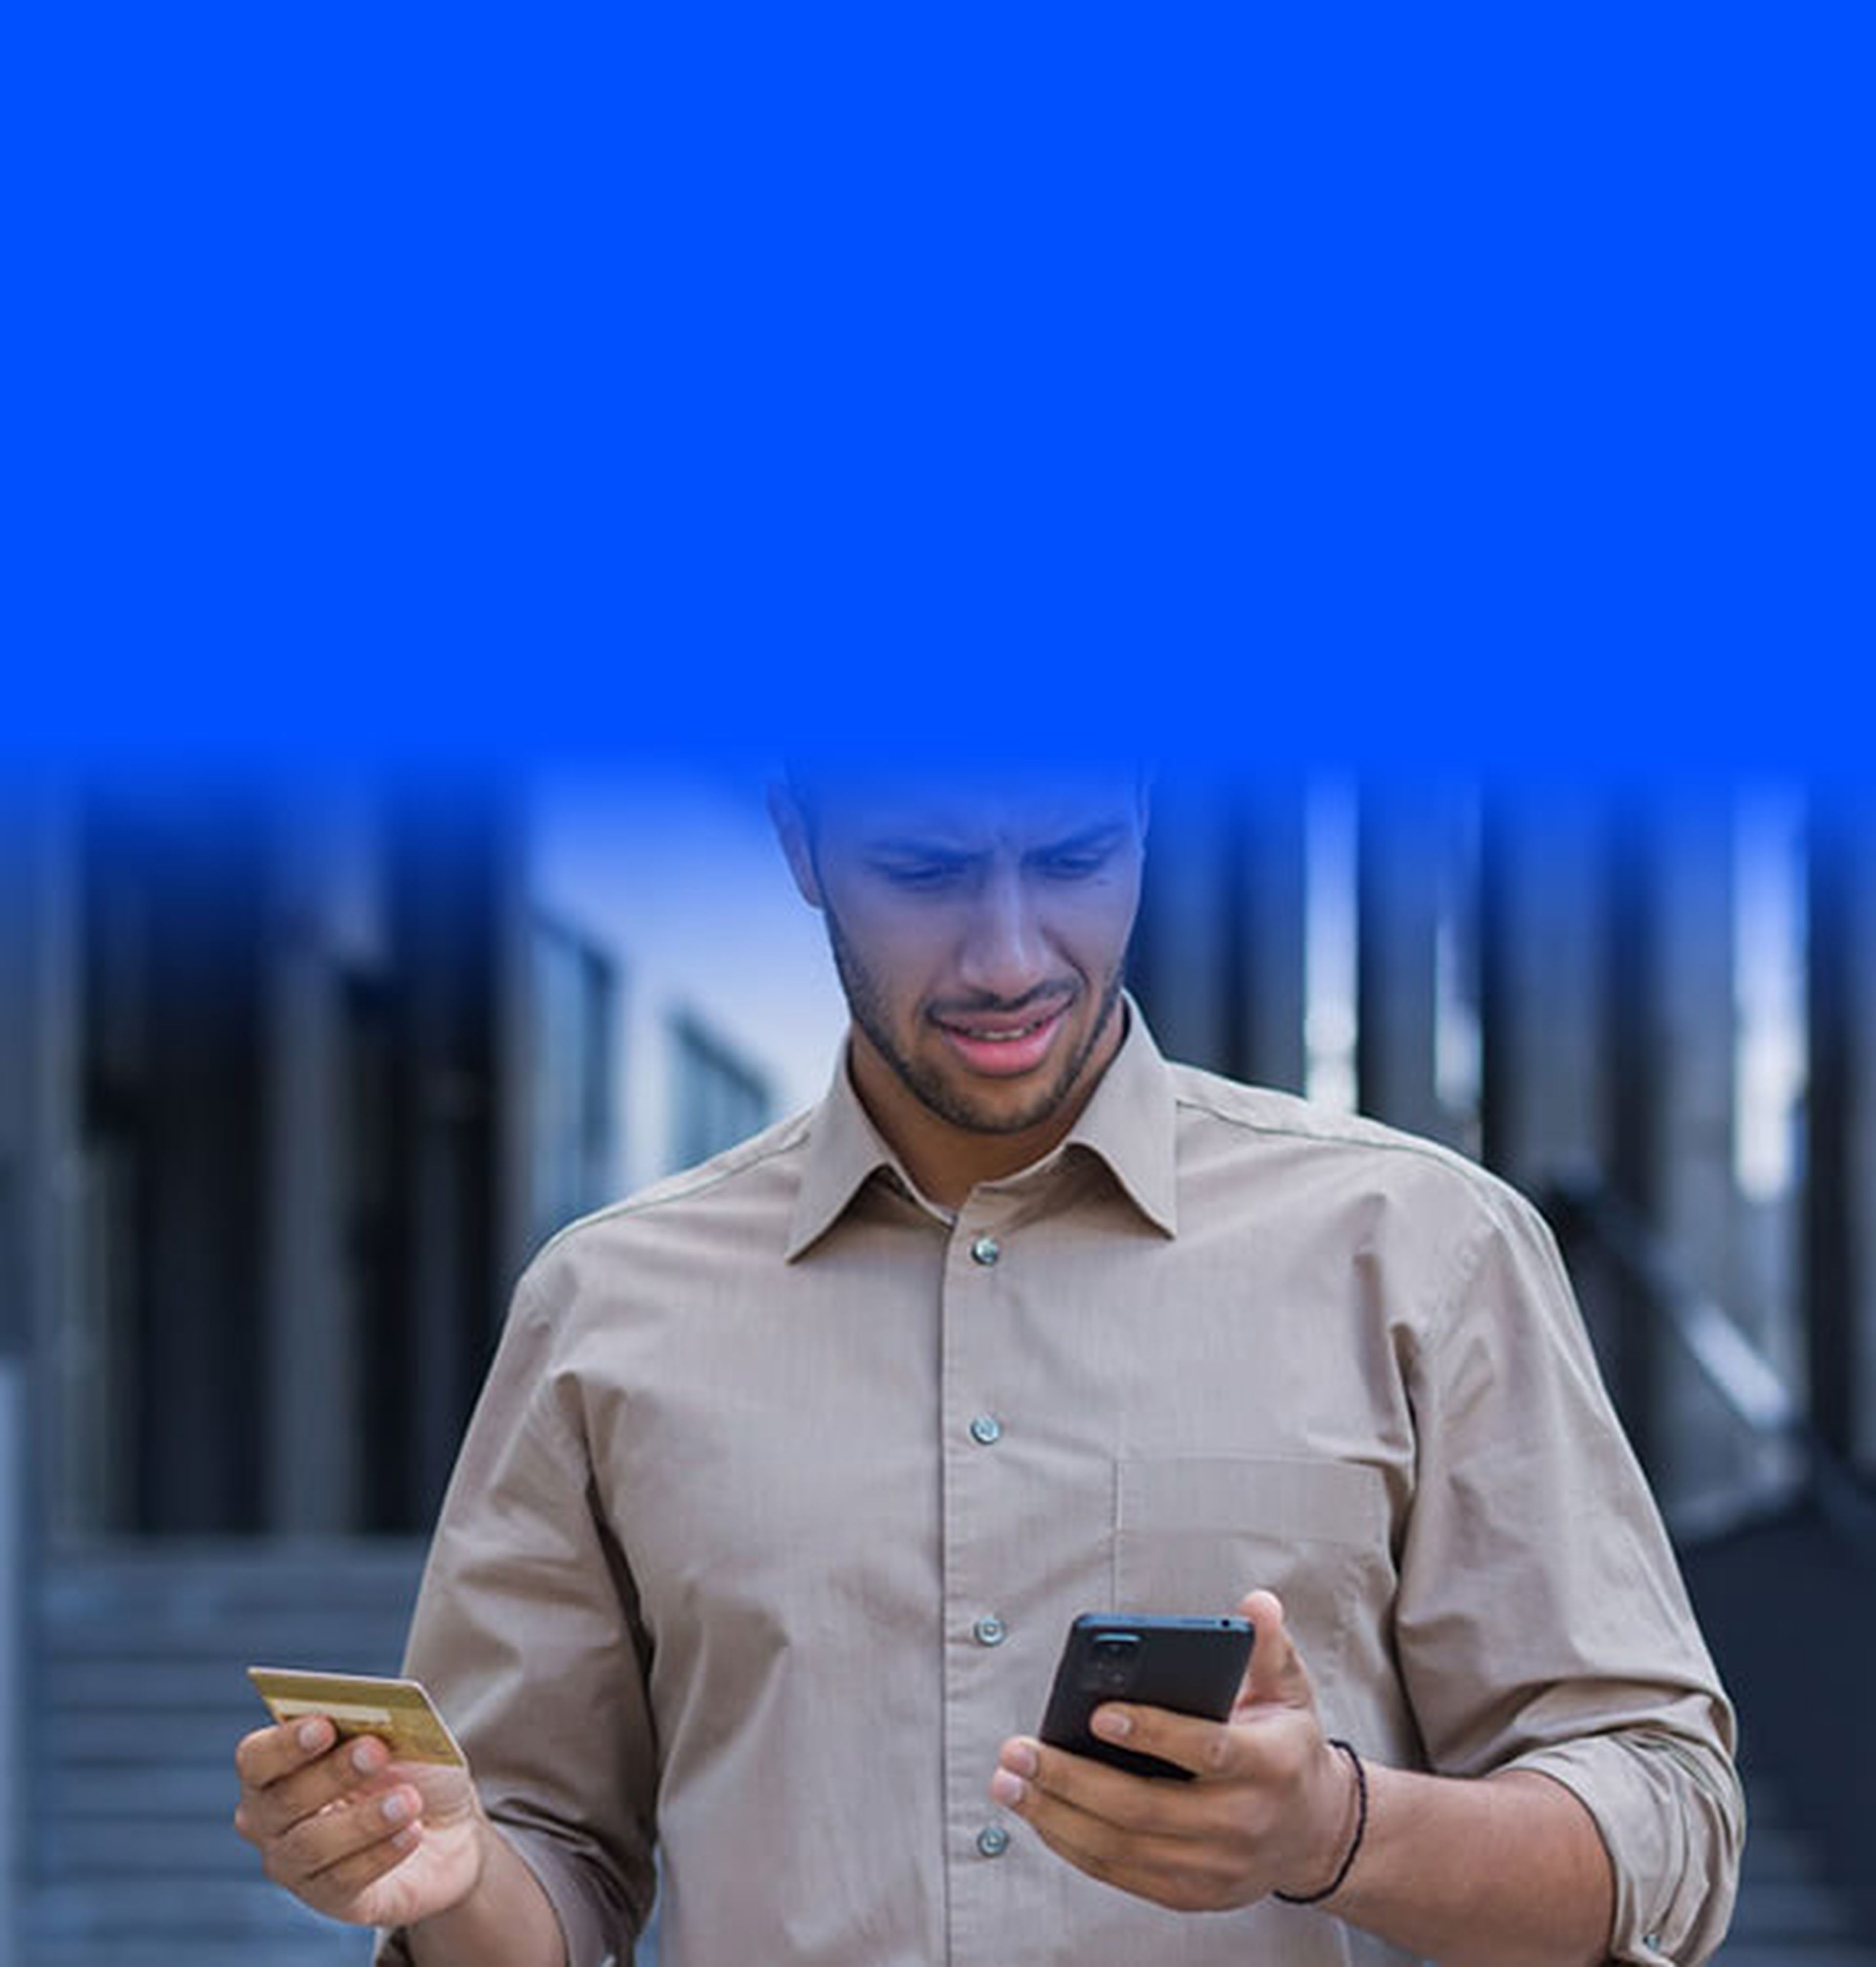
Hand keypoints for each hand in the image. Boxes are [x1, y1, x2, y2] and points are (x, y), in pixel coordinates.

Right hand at [234, 1716, 486, 1930]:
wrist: (449, 1823)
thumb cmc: (409, 1768)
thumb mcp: (398, 1737)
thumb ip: (376, 1727)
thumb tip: (372, 1723)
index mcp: (275, 1769)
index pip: (256, 1758)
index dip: (285, 1743)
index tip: (324, 1726)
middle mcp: (270, 1822)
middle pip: (283, 1801)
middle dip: (331, 1773)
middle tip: (376, 1751)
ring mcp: (295, 1866)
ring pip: (312, 1845)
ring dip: (362, 1819)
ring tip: (409, 1799)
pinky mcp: (332, 1900)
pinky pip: (345, 1881)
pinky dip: (381, 1853)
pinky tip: (412, 1832)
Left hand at [989, 1589, 1357, 1911]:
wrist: (1315, 1832)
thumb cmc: (1287, 1747)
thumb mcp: (1290, 1690)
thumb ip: (1269, 1645)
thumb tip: (1255, 1604)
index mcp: (1270, 1765)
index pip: (1207, 1750)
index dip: (1152, 1732)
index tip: (1097, 1712)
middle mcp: (1242, 1822)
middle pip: (1145, 1807)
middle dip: (1072, 1779)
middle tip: (1018, 1751)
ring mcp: (1215, 1867)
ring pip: (1123, 1846)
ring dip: (1057, 1815)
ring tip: (1009, 1782)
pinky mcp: (1191, 1893)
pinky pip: (1121, 1873)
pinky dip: (1074, 1846)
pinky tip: (1039, 1814)